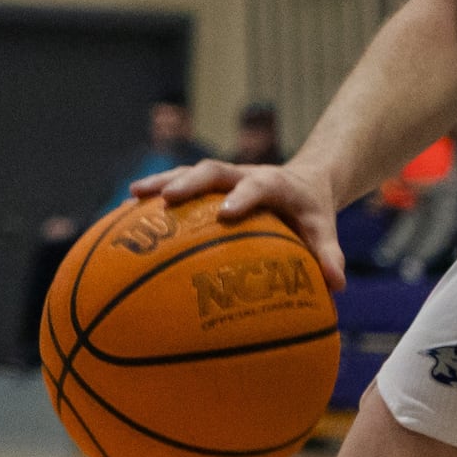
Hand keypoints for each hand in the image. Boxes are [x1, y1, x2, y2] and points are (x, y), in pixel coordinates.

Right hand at [136, 157, 345, 290]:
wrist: (304, 182)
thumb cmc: (312, 213)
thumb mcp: (324, 230)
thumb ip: (328, 255)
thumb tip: (336, 287)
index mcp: (275, 183)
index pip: (259, 185)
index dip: (243, 196)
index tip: (227, 214)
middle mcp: (244, 174)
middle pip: (214, 170)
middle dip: (190, 181)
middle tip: (165, 198)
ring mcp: (223, 177)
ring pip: (188, 172)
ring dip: (161, 182)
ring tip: (130, 198)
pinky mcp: (207, 185)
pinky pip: (176, 186)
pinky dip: (152, 199)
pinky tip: (121, 216)